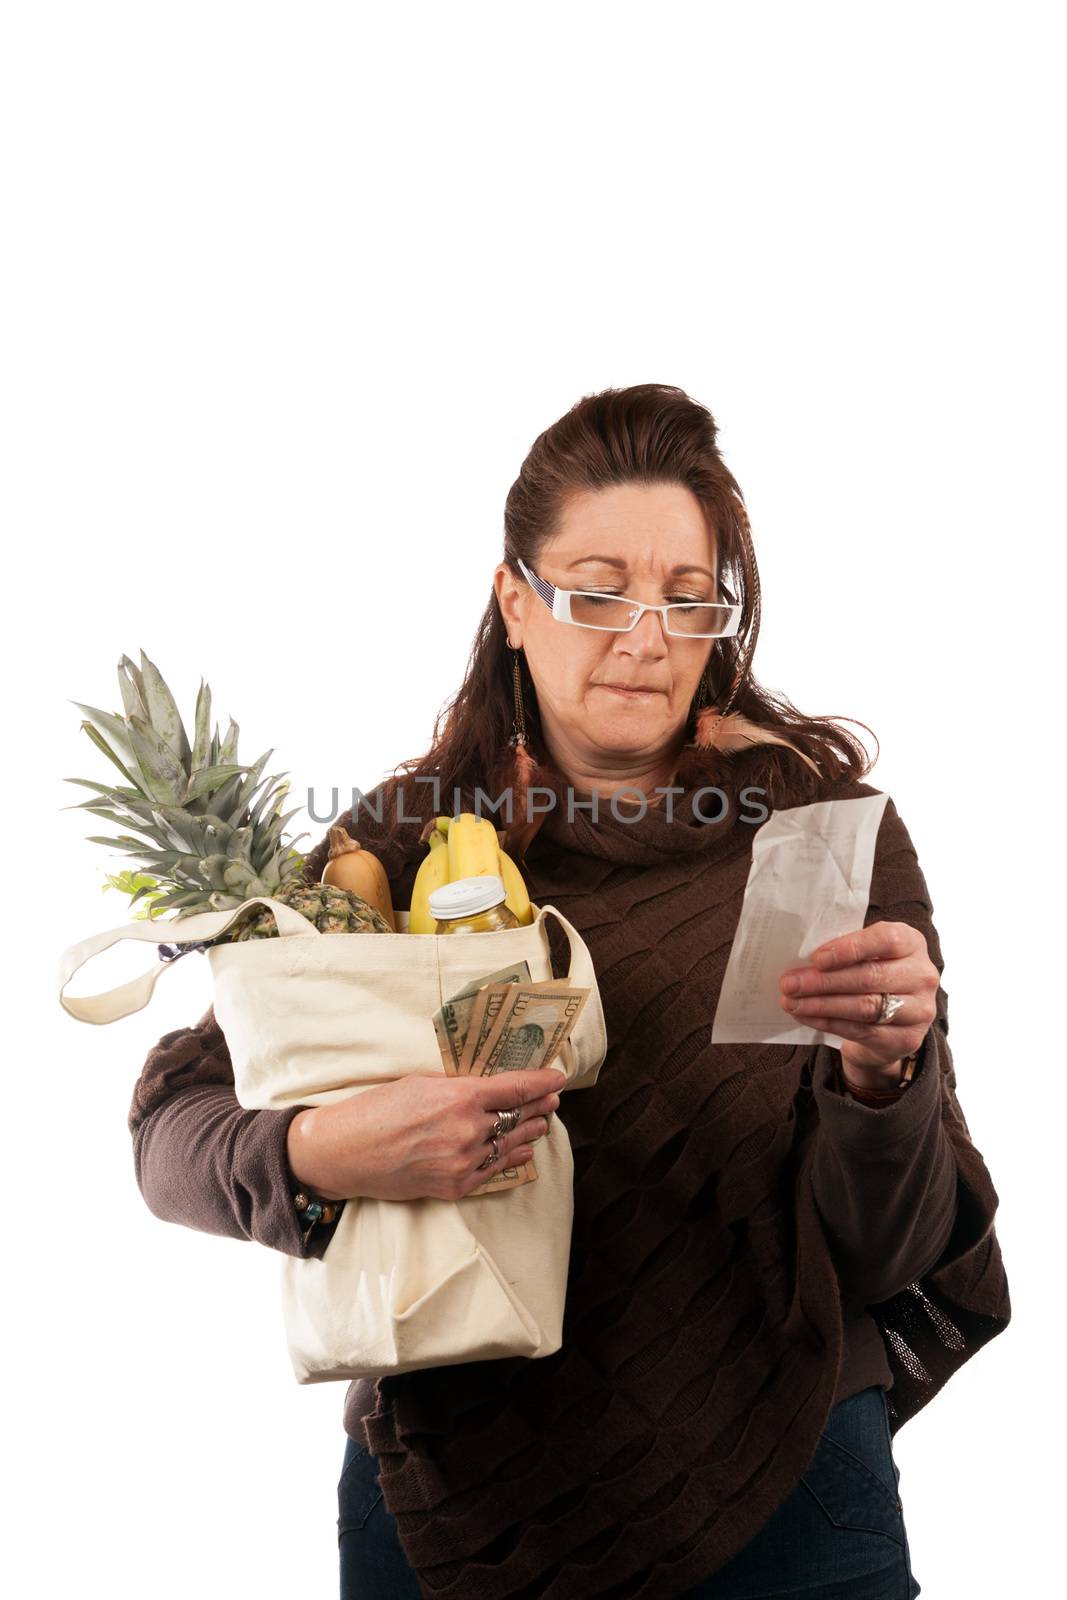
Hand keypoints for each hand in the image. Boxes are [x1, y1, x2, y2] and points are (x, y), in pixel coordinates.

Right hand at [286, 1065, 565, 1203]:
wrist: (344, 1154)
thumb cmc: (376, 1110)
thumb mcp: (420, 1084)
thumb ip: (457, 1086)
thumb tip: (486, 1088)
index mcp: (459, 1098)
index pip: (515, 1089)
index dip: (541, 1083)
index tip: (558, 1078)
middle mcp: (467, 1131)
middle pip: (518, 1116)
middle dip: (539, 1106)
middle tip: (552, 1099)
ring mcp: (463, 1162)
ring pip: (509, 1144)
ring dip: (530, 1131)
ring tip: (543, 1121)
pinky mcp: (455, 1186)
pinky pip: (494, 1170)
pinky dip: (512, 1157)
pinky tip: (524, 1150)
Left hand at [778, 920, 937, 1078]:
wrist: (891, 1022)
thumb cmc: (870, 975)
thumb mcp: (865, 955)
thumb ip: (844, 951)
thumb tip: (801, 959)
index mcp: (912, 943)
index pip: (886, 940)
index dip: (850, 948)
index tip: (816, 958)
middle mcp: (922, 975)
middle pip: (870, 976)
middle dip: (823, 981)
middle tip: (789, 983)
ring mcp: (919, 1010)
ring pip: (865, 1006)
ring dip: (821, 1004)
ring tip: (791, 1001)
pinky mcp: (907, 1039)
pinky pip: (861, 1030)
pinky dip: (828, 1023)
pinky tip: (805, 1016)